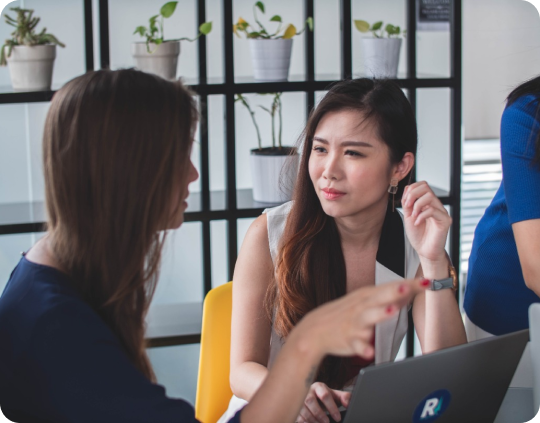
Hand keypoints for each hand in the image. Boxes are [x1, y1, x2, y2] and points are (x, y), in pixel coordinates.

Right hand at [294, 278, 428, 361]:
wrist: (315, 329)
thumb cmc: (344, 314)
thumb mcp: (365, 301)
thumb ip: (388, 297)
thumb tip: (411, 290)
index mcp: (367, 295)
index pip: (392, 287)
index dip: (410, 284)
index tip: (428, 281)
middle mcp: (361, 306)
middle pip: (380, 296)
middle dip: (393, 291)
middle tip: (408, 286)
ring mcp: (354, 322)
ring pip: (368, 317)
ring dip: (380, 313)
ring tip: (392, 310)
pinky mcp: (348, 339)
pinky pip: (356, 345)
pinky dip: (362, 348)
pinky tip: (369, 352)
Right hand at [296, 383, 349, 422]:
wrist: (313, 396)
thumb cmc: (325, 396)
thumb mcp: (335, 395)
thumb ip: (344, 397)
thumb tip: (349, 404)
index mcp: (319, 387)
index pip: (325, 395)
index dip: (332, 407)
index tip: (337, 418)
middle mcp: (307, 391)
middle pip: (310, 401)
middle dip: (319, 413)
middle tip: (327, 422)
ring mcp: (300, 399)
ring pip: (302, 409)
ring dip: (312, 419)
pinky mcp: (295, 407)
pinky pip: (297, 415)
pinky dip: (304, 421)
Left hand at [401, 181, 450, 263]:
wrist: (424, 250)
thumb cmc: (418, 235)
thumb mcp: (408, 216)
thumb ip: (408, 203)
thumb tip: (408, 189)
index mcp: (427, 202)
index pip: (422, 185)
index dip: (411, 189)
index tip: (405, 202)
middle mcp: (436, 205)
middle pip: (426, 186)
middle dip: (413, 194)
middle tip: (407, 206)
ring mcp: (442, 211)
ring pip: (430, 196)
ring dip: (417, 205)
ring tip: (413, 216)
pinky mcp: (445, 220)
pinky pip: (433, 210)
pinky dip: (421, 216)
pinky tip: (417, 223)